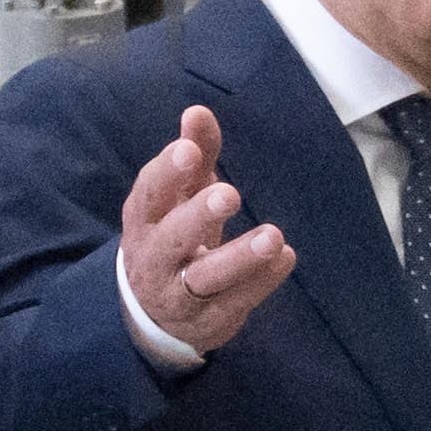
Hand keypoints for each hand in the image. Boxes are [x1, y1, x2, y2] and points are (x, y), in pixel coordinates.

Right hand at [122, 104, 294, 352]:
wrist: (154, 315)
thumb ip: (194, 155)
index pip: (149, 194)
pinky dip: (262, 281)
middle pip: (171, 238)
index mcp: (144, 220)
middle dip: (198, 215)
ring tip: (274, 236)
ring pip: (205, 278)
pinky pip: (236, 301)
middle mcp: (154, 258)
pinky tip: (285, 258)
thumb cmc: (172, 237)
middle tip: (230, 194)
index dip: (167, 172)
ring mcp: (179, 294)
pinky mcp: (209, 320)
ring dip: (240, 258)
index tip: (191, 150)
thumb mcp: (180, 197)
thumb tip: (198, 110)